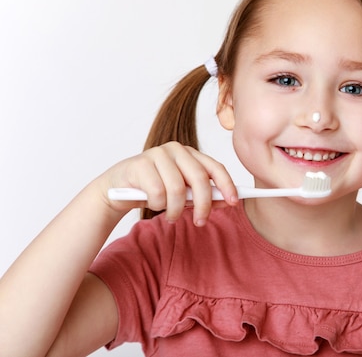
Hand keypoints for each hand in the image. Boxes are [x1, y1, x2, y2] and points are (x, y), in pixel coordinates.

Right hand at [99, 141, 237, 225]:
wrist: (118, 190)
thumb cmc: (155, 190)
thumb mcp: (184, 195)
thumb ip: (205, 195)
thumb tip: (229, 201)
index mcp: (191, 154)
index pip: (215, 167)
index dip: (227, 185)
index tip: (235, 201)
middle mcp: (176, 150)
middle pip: (199, 179)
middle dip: (203, 204)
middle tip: (200, 221)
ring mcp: (157, 154)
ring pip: (177, 189)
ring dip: (175, 210)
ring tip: (170, 216)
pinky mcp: (140, 164)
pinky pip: (157, 193)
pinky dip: (156, 205)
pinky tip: (151, 203)